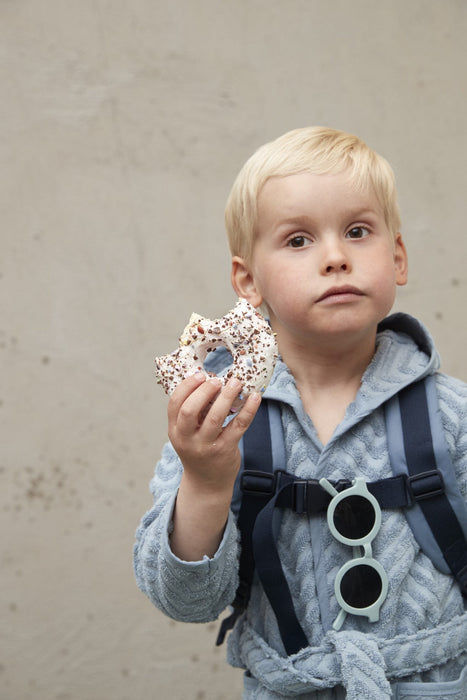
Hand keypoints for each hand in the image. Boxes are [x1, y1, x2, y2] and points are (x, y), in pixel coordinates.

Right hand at [167, 373, 261, 559]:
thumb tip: (209, 379)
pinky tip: (255, 398)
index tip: (200, 375)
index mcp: (175, 430)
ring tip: (236, 382)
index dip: (187, 386)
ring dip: (227, 396)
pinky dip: (248, 410)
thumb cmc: (198, 449)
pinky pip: (238, 426)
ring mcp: (206, 446)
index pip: (175, 404)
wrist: (207, 483)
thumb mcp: (187, 433)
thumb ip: (193, 411)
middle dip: (204, 391)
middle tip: (217, 380)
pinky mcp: (225, 450)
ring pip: (215, 417)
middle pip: (190, 410)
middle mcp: (187, 439)